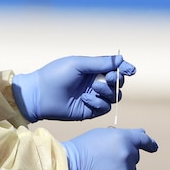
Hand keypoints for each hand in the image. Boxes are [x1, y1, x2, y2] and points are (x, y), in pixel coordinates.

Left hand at [11, 55, 134, 121]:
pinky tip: (85, 99)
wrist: (39, 95)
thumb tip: (121, 58)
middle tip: (109, 79)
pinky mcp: (89, 110)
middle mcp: (94, 83)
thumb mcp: (78, 64)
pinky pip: (104, 108)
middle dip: (116, 80)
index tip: (130, 70)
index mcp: (91, 69)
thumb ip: (100, 62)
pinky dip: (98, 102)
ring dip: (107, 92)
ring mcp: (92, 97)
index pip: (114, 69)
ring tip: (94, 88)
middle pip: (117, 83)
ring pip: (113, 96)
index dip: (125, 69)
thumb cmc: (55, 75)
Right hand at [63, 128, 158, 169]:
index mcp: (124, 138)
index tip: (153, 147)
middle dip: (124, 158)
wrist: (70, 164)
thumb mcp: (102, 134)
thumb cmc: (82, 148)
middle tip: (106, 158)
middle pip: (134, 158)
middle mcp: (128, 154)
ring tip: (102, 169)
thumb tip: (138, 135)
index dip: (150, 144)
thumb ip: (121, 135)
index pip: (143, 140)